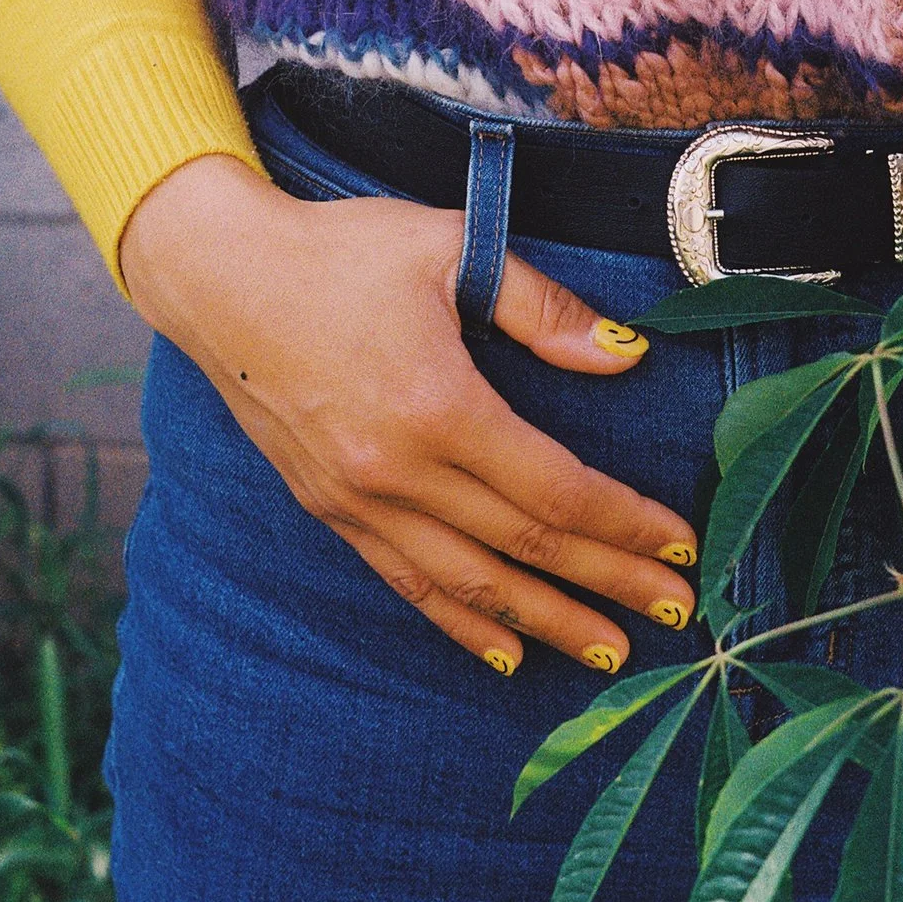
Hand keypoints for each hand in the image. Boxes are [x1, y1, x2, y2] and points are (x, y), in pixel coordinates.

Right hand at [120, 157, 697, 676]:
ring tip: (612, 651)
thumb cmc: (342, 251)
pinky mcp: (329, 510)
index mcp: (437, 406)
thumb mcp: (451, 248)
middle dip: (611, 584)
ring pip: (470, 584)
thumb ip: (542, 307)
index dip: (625, 525)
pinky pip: (408, 583)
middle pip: (526, 547)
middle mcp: (396, 470)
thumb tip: (625, 357)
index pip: (556, 489)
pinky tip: (509, 653)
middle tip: (679, 614)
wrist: (220, 275)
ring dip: (547, 623)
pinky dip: (463, 625)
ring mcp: (357, 500)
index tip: (682, 547)